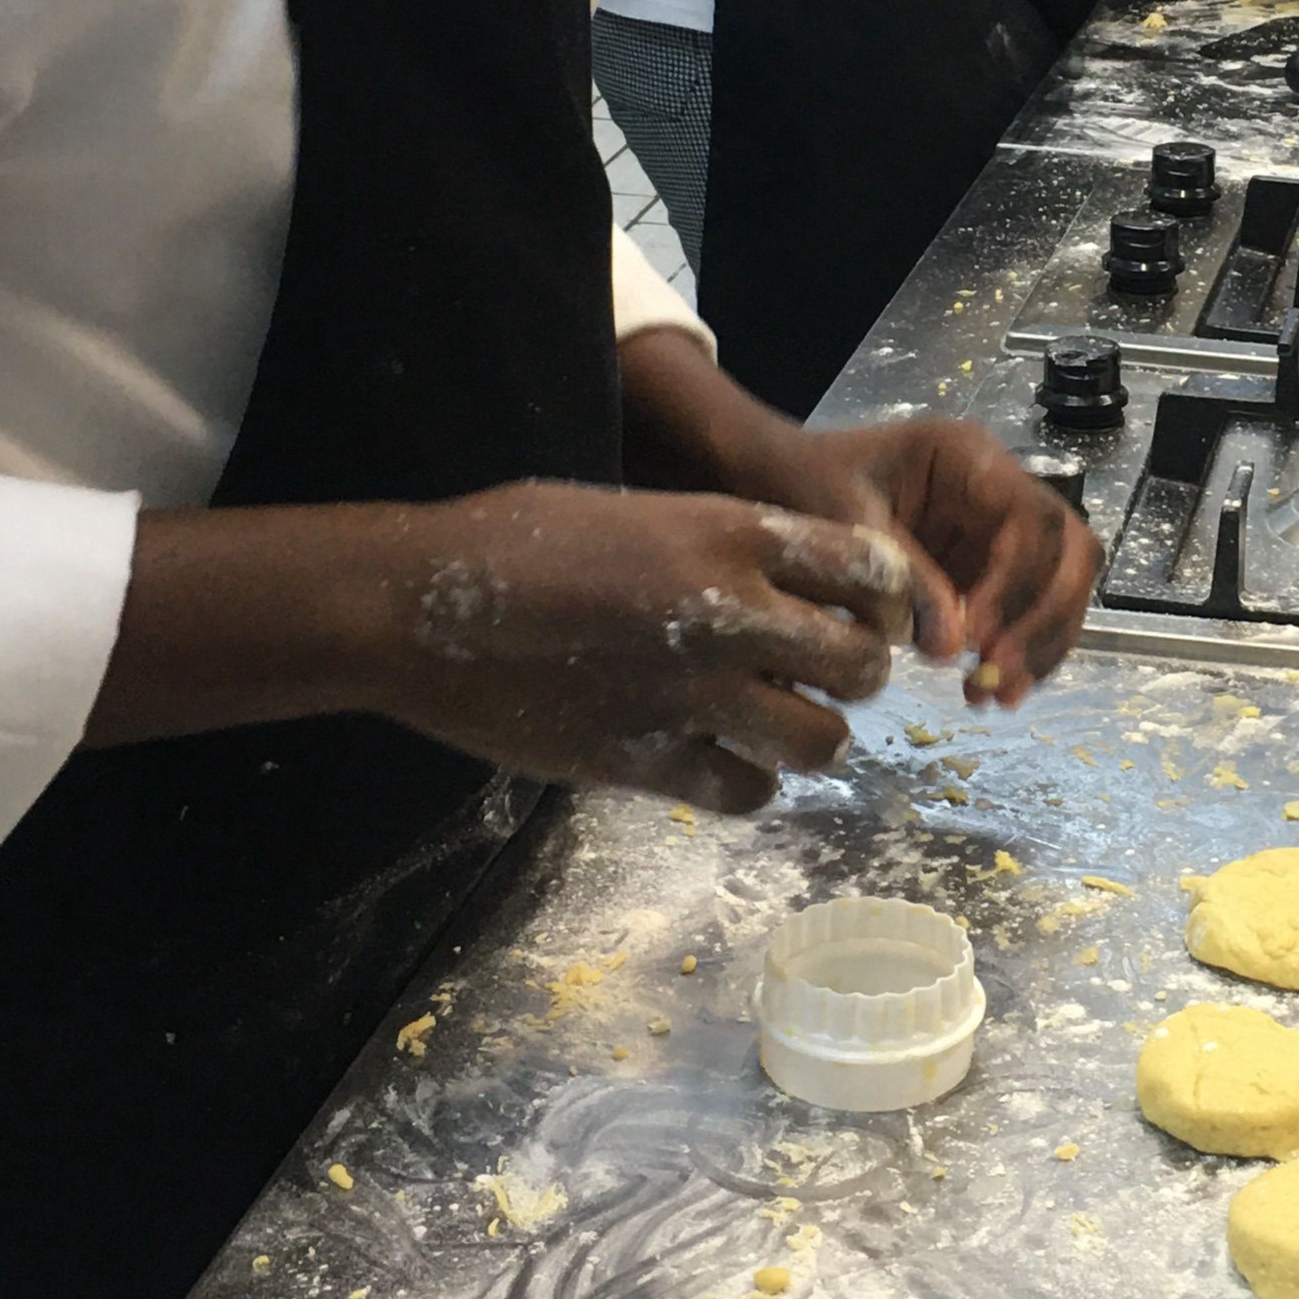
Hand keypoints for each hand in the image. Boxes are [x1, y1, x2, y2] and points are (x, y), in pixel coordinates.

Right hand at [379, 481, 914, 810]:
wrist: (418, 604)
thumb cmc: (521, 537)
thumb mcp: (646, 508)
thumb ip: (728, 544)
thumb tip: (796, 584)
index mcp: (732, 534)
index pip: (870, 568)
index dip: (881, 596)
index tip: (861, 608)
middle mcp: (729, 614)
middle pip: (862, 664)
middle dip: (854, 672)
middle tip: (819, 674)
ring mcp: (690, 694)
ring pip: (822, 740)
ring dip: (811, 734)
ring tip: (775, 721)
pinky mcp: (645, 761)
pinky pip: (747, 790)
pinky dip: (747, 780)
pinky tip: (717, 758)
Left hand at [619, 330, 1099, 706]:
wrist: (774, 477)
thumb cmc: (801, 481)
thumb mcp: (843, 518)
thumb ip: (902, 576)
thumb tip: (952, 647)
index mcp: (969, 457)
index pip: (1031, 519)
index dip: (1014, 583)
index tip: (970, 638)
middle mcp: (1000, 487)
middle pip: (1070, 550)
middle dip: (1044, 618)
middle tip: (996, 675)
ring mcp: (1000, 529)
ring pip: (1064, 583)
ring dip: (1041, 642)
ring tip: (995, 696)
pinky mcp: (990, 567)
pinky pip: (1031, 609)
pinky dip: (1022, 651)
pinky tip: (988, 690)